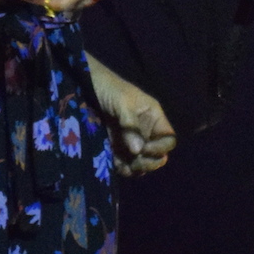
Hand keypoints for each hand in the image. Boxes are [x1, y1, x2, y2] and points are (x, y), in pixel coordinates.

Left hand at [87, 56, 175, 176]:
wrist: (85, 85)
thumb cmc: (109, 87)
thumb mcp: (122, 102)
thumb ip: (131, 125)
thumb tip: (138, 150)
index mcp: (154, 118)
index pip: (168, 140)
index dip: (160, 148)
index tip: (144, 149)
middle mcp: (146, 131)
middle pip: (157, 156)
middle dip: (148, 162)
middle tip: (134, 161)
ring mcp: (131, 140)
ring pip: (141, 163)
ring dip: (135, 169)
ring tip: (123, 167)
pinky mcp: (116, 147)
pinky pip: (125, 164)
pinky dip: (122, 168)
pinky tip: (115, 165)